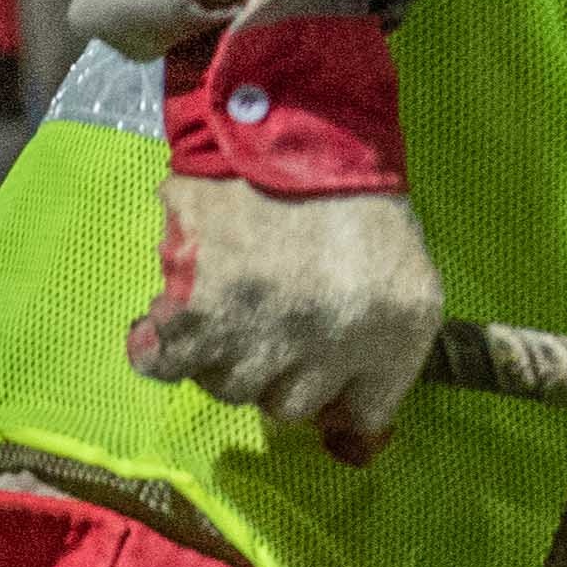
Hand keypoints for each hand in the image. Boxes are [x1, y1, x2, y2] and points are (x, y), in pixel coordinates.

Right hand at [126, 174, 445, 461]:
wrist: (289, 118)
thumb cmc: (354, 195)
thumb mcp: (406, 277)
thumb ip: (389, 360)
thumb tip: (352, 449)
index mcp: (394, 330)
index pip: (364, 415)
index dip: (341, 400)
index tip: (326, 380)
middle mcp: (331, 342)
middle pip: (289, 406)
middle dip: (283, 366)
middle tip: (278, 310)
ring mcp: (262, 328)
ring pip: (229, 388)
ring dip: (226, 352)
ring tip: (233, 296)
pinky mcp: (198, 307)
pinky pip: (165, 364)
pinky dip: (161, 348)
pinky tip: (172, 323)